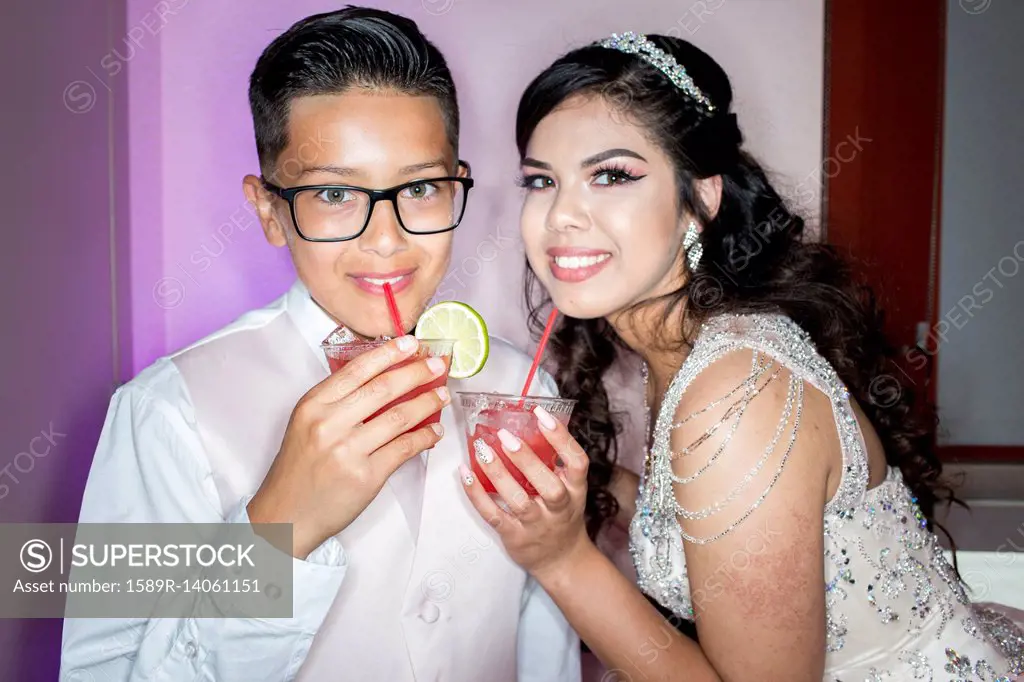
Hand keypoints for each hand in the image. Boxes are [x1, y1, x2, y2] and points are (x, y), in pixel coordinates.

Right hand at [248, 335, 449, 557]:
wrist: (286, 516)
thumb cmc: (300, 468)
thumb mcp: (306, 424)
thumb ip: (337, 401)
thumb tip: (384, 377)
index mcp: (313, 405)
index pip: (357, 370)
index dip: (389, 353)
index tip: (412, 342)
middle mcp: (329, 424)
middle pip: (383, 389)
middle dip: (417, 373)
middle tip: (439, 364)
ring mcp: (348, 451)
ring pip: (399, 417)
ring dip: (428, 403)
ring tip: (443, 396)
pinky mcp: (365, 476)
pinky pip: (404, 449)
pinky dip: (424, 438)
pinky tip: (433, 431)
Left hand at [460, 405, 591, 583]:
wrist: (561, 560)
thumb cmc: (562, 515)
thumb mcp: (571, 489)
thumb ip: (556, 462)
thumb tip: (531, 423)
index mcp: (576, 490)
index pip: (577, 462)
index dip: (561, 438)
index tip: (542, 415)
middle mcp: (559, 508)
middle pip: (550, 486)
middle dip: (527, 461)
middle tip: (506, 436)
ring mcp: (536, 525)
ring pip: (518, 501)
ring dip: (498, 475)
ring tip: (482, 450)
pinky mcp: (514, 536)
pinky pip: (493, 515)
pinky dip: (477, 495)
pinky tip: (465, 474)